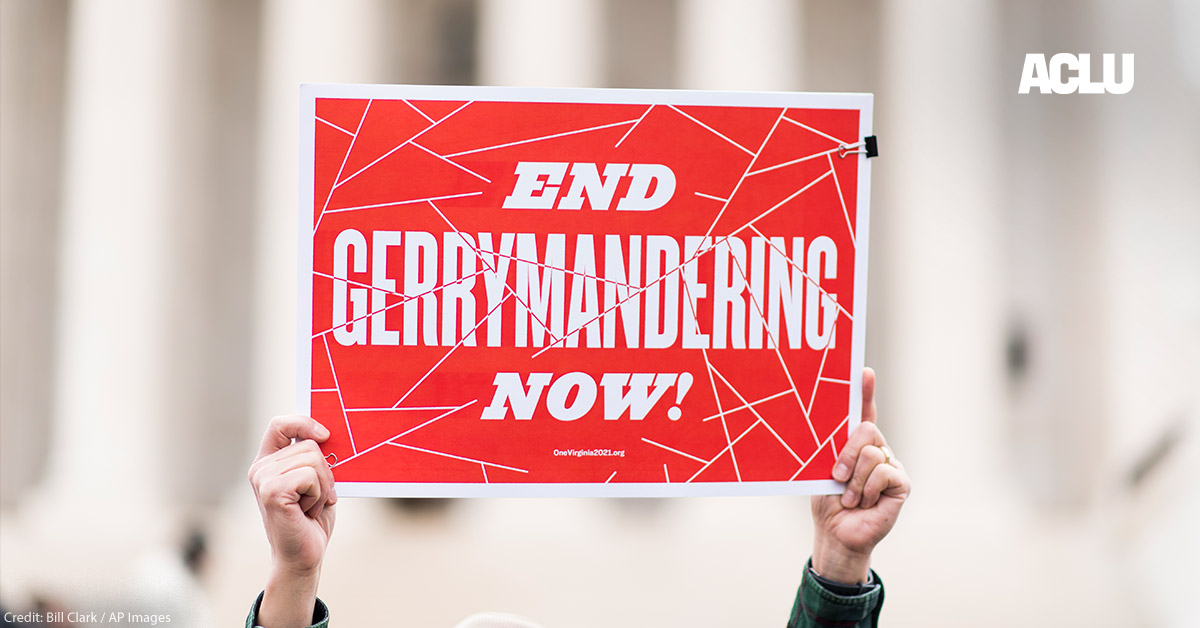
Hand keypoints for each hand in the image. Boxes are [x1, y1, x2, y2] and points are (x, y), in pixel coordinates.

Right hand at [247, 415, 336, 627]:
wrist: (304, 556)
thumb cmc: (311, 520)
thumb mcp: (316, 481)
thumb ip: (314, 458)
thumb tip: (328, 433)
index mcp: (268, 462)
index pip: (280, 424)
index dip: (304, 423)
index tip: (325, 436)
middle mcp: (260, 468)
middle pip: (308, 444)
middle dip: (325, 472)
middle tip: (317, 497)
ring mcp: (263, 479)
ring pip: (313, 459)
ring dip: (323, 486)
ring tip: (310, 506)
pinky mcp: (271, 492)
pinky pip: (310, 476)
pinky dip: (318, 494)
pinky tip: (307, 512)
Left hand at [810, 368, 910, 583]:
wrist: (836, 532)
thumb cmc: (828, 501)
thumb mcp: (824, 470)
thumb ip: (833, 449)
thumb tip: (831, 428)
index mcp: (856, 442)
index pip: (864, 410)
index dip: (865, 390)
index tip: (863, 371)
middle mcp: (877, 448)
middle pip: (867, 430)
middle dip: (846, 454)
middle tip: (836, 477)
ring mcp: (891, 464)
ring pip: (872, 454)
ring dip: (853, 480)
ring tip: (850, 497)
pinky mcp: (902, 482)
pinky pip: (884, 472)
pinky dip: (867, 490)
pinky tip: (865, 503)